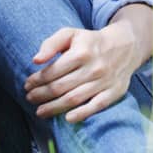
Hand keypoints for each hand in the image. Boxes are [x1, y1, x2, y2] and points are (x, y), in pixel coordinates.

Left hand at [24, 23, 141, 122]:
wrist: (125, 46)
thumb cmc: (91, 42)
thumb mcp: (71, 34)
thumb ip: (51, 44)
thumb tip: (36, 60)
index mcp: (81, 52)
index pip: (53, 71)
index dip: (37, 80)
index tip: (27, 85)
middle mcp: (93, 68)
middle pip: (60, 87)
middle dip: (41, 95)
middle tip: (29, 98)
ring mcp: (104, 81)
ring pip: (74, 99)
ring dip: (54, 107)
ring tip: (40, 111)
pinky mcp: (114, 92)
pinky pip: (95, 106)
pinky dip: (81, 114)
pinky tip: (66, 118)